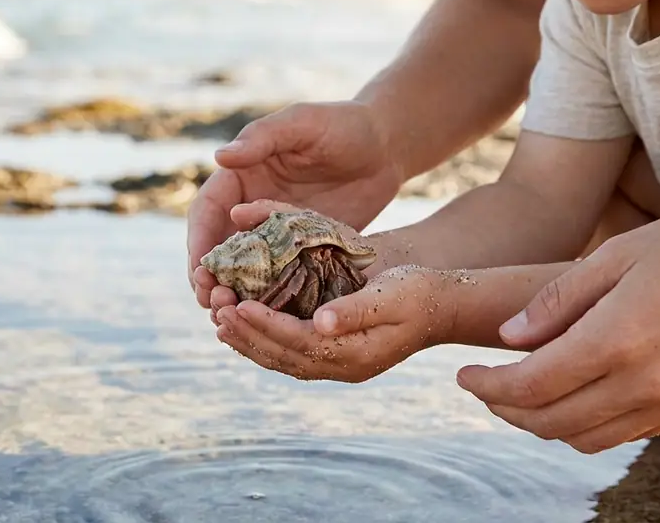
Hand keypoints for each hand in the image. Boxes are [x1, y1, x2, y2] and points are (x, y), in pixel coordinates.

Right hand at [186, 100, 402, 309]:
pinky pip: (278, 279)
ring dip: (233, 293)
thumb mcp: (303, 124)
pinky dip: (266, 299)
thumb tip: (219, 157)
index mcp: (241, 175)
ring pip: (243, 269)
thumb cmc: (344, 124)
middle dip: (209, 276)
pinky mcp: (301, 251)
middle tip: (212, 303)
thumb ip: (263, 138)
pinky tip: (265, 321)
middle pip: (218, 247)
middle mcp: (251, 206)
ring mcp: (276, 233)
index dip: (199, 241)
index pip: (207, 211)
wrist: (387, 146)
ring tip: (230, 319)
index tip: (199, 269)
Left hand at [214, 262, 455, 382]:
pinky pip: (290, 354)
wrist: (441, 306)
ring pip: (282, 359)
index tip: (239, 305)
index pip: (299, 341)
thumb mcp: (392, 296)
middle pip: (283, 355)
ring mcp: (337, 365)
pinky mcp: (334, 354)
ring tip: (220, 321)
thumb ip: (356, 310)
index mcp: (355, 354)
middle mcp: (342, 367)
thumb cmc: (418, 293)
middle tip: (217, 311)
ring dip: (249, 342)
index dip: (266, 325)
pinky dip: (264, 341)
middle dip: (248, 335)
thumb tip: (321, 322)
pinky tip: (246, 327)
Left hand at [455, 202, 659, 454]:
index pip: (531, 385)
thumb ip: (556, 301)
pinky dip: (585, 424)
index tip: (463, 375)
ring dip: (542, 423)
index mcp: (618, 338)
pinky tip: (570, 394)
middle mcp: (646, 382)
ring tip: (519, 394)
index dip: (487, 386)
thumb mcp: (614, 254)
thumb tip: (508, 338)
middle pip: (551, 421)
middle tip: (482, 386)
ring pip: (586, 439)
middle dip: (506, 408)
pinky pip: (623, 434)